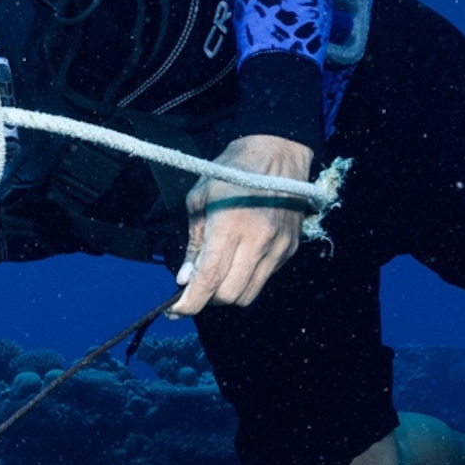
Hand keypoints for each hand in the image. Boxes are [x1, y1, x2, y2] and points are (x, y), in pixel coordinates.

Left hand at [173, 133, 314, 315]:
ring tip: (217, 275)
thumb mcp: (199, 200)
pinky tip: (238, 261)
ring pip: (248, 294)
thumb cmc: (232, 172)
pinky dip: (246, 279)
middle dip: (207, 298)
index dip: (189, 304)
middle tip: (196, 286)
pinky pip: (264, 279)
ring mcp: (278, 247)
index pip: (208, 280)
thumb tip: (186, 279)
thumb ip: (193, 244)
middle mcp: (258, 240)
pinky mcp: (289, 249)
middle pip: (229, 295)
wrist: (278, 153)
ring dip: (227, 292)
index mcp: (230, 225)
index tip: (175, 311)